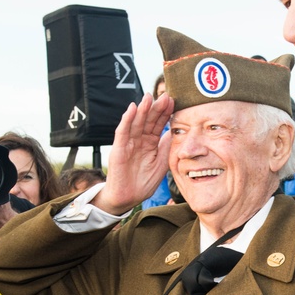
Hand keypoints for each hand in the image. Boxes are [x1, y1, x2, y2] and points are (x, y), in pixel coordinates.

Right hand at [94, 92, 173, 213]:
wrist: (127, 198)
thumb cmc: (143, 183)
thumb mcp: (161, 165)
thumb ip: (166, 149)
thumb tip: (175, 132)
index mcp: (150, 143)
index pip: (158, 124)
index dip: (165, 113)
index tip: (174, 101)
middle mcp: (139, 140)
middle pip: (148, 120)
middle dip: (156, 108)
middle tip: (165, 96)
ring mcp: (128, 143)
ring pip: (136, 122)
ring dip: (142, 109)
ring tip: (149, 97)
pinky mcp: (118, 148)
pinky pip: (123, 131)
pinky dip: (127, 119)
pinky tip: (132, 108)